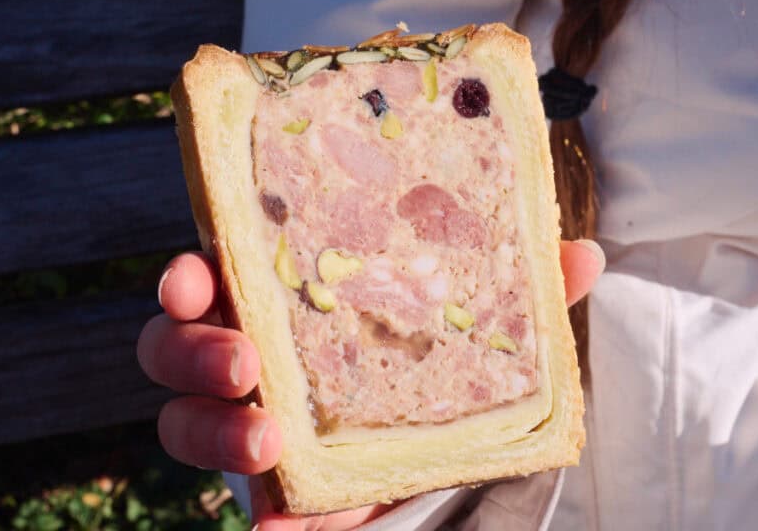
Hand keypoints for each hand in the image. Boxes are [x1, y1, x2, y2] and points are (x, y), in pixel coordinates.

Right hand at [137, 240, 603, 529]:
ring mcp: (254, 429)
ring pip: (181, 424)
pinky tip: (285, 528)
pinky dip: (266, 521)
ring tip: (267, 442)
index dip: (188, 276)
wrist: (457, 472)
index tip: (196, 277)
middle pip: (173, 346)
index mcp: (288, 303)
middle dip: (191, 351)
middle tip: (245, 362)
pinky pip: (251, 509)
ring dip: (211, 431)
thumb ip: (522, 297)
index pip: (216, 276)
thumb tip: (584, 254)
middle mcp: (255, 360)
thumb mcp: (482, 333)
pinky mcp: (278, 495)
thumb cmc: (448, 378)